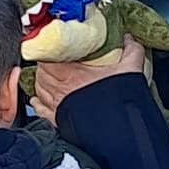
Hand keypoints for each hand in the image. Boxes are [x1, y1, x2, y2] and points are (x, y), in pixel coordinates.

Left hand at [30, 35, 147, 121]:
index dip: (47, 52)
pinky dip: (37, 103)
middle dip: (44, 65)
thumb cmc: (120, 101)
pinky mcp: (59, 120)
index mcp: (73, 75)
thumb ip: (131, 51)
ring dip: (41, 81)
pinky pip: (41, 109)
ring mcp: (58, 106)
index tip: (51, 48)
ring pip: (39, 89)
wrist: (119, 129)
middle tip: (51, 60)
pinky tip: (38, 99)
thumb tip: (130, 39)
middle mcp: (62, 90)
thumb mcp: (130, 69)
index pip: (48, 59)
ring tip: (46, 76)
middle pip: (42, 73)